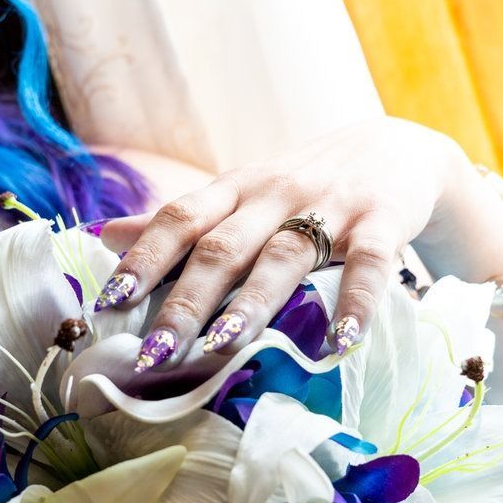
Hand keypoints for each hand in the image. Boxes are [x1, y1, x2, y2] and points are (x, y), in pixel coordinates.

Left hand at [95, 117, 467, 370]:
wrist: (396, 149)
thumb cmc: (304, 184)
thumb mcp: (241, 191)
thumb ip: (182, 219)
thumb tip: (105, 235)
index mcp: (234, 189)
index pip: (179, 219)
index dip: (144, 258)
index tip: (110, 302)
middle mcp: (275, 194)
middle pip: (223, 247)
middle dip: (186, 301)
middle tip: (156, 353)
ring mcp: (330, 206)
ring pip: (285, 255)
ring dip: (254, 302)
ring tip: (225, 346)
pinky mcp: (383, 220)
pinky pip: (370, 264)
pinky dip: (357, 303)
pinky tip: (341, 343)